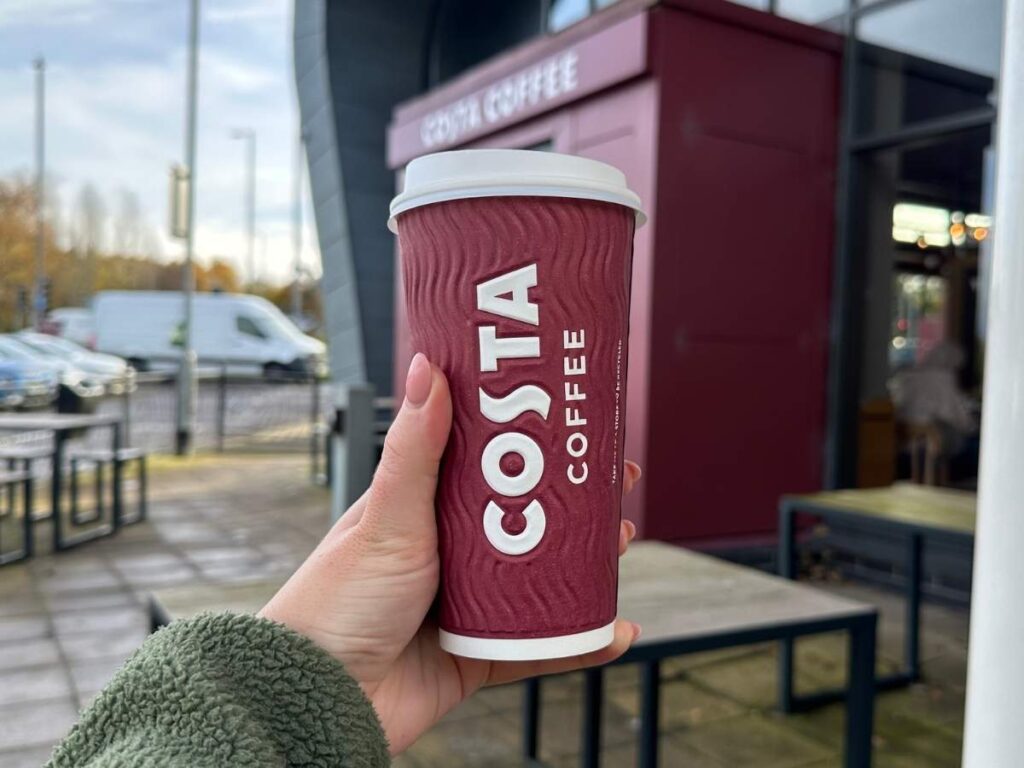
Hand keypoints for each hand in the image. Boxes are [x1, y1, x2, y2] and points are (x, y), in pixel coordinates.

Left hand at [259, 353, 641, 753]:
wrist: (318, 698)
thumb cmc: (336, 600)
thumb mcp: (387, 516)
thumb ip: (414, 448)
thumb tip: (429, 365)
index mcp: (426, 509)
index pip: (492, 463)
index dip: (537, 443)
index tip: (579, 422)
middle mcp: (451, 552)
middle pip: (529, 518)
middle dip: (577, 501)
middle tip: (617, 482)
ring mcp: (469, 604)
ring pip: (543, 578)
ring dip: (587, 563)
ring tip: (622, 542)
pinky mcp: (480, 654)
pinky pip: (542, 647)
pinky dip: (579, 641)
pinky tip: (615, 631)